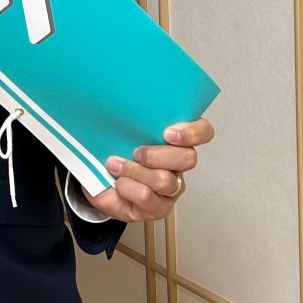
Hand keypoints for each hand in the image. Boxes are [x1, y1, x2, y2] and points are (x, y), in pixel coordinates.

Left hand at [85, 117, 214, 223]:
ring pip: (165, 180)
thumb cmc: (113, 150)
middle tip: (136, 152)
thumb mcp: (120, 127)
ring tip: (115, 165)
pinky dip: (128, 188)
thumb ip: (129, 115)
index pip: (203, 131)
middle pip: (188, 158)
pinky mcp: (159, 207)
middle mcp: (179, 164)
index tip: (168, 133)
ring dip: (135, 171)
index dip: (193, 132)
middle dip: (157, 155)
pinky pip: (148, 198)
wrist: (99, 181)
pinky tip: (118, 183)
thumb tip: (118, 95)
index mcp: (176, 139)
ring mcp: (171, 188)